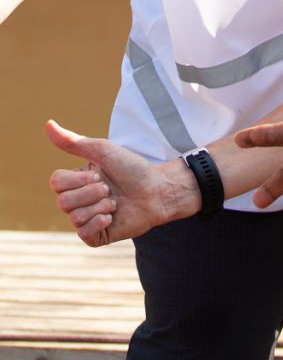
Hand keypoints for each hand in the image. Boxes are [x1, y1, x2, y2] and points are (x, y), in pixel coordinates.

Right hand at [44, 120, 199, 245]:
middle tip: (110, 189)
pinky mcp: (96, 236)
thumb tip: (48, 123)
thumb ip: (73, 141)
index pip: (56, 182)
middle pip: (62, 201)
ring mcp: (86, 219)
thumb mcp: (103, 151)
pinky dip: (99, 223)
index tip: (100, 173)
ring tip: (116, 202)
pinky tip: (113, 217)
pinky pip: (83, 234)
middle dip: (92, 192)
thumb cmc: (133, 168)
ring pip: (74, 217)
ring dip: (100, 206)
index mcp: (76, 181)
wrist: (158, 189)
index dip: (78, 179)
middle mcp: (78, 200)